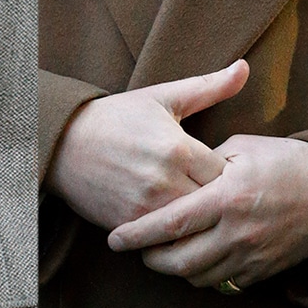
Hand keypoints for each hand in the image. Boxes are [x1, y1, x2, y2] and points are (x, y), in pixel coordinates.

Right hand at [45, 60, 248, 231]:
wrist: (63, 141)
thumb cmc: (116, 117)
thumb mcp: (161, 97)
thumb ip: (208, 87)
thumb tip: (244, 68)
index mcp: (177, 147)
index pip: (227, 175)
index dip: (229, 175)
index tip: (224, 172)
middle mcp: (164, 179)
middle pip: (213, 204)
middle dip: (217, 200)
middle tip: (216, 194)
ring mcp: (146, 205)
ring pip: (193, 226)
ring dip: (198, 220)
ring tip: (199, 210)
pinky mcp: (131, 223)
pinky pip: (167, 239)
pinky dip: (174, 233)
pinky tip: (176, 223)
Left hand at [107, 133, 307, 287]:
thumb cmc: (282, 160)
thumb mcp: (238, 148)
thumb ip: (202, 163)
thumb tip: (173, 174)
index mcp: (225, 197)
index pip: (171, 223)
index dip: (138, 234)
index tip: (113, 239)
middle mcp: (237, 232)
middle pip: (180, 261)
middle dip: (150, 258)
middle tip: (133, 247)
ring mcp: (253, 256)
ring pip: (200, 276)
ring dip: (174, 268)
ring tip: (158, 252)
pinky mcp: (265, 270)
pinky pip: (224, 282)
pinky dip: (203, 274)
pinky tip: (192, 257)